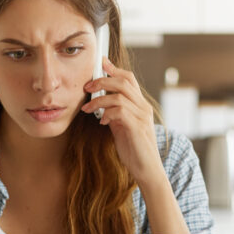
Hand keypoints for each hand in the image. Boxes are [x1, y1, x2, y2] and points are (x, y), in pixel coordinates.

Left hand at [81, 57, 165, 188]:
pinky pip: (120, 111)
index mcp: (140, 105)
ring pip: (119, 96)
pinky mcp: (137, 128)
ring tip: (87, 108)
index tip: (100, 63)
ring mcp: (142, 117)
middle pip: (124, 81)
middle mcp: (143, 107)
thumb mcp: (121, 127)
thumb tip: (100, 103)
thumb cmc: (134, 150)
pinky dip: (107, 113)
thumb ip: (114, 113)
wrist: (146, 170)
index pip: (129, 79)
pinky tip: (101, 121)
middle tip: (87, 88)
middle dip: (102, 81)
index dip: (114, 69)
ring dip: (99, 100)